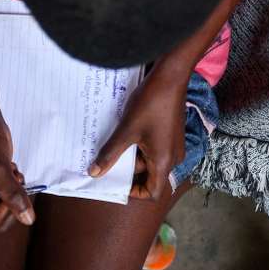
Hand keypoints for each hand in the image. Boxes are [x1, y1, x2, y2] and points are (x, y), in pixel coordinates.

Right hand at [0, 120, 33, 236]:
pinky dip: (17, 187)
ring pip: (7, 210)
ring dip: (16, 194)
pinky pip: (10, 198)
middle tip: (15, 182)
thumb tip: (28, 219)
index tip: (10, 196)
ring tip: (13, 173)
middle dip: (11, 204)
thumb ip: (12, 195)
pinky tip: (12, 170)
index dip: (1, 216)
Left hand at [88, 62, 188, 201]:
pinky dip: (140, 146)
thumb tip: (94, 174)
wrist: (170, 77)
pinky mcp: (172, 134)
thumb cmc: (150, 104)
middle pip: (150, 176)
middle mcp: (173, 157)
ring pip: (151, 161)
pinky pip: (155, 148)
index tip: (117, 183)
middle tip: (108, 164)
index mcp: (164, 161)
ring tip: (114, 146)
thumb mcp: (126, 131)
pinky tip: (125, 134)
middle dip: (130, 172)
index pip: (152, 192)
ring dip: (133, 157)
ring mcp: (174, 145)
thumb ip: (110, 154)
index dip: (135, 193)